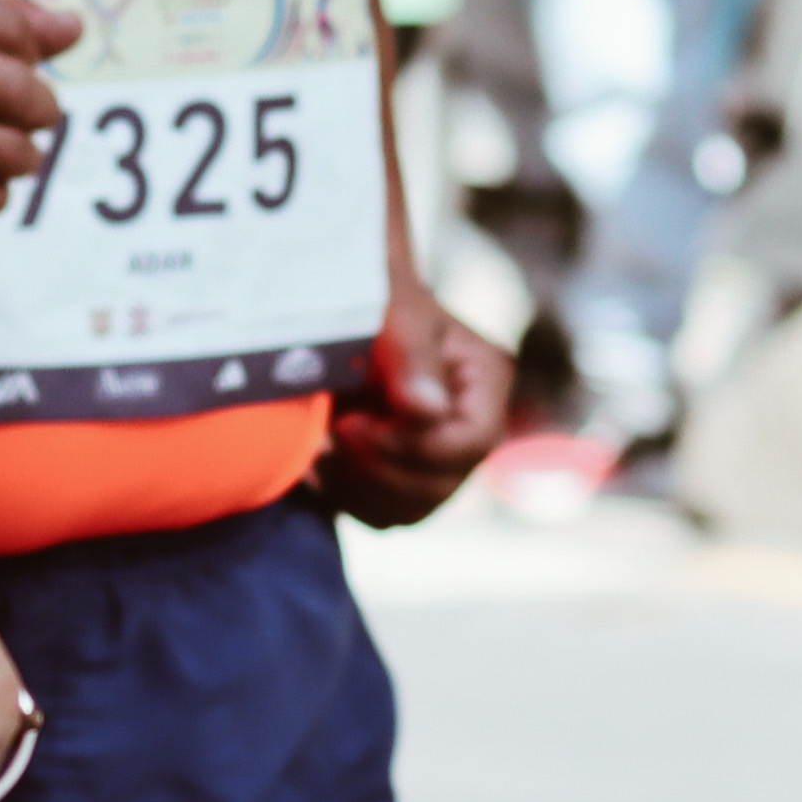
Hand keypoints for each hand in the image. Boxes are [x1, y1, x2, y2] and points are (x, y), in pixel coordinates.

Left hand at [314, 264, 512, 524]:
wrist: (331, 295)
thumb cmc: (366, 289)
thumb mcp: (391, 309)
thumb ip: (411, 355)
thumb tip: (428, 412)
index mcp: (485, 381)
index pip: (470, 443)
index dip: (411, 447)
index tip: (352, 424)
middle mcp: (470, 425)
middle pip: (440, 486)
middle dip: (377, 469)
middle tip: (329, 433)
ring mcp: (435, 455)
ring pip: (408, 510)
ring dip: (355, 486)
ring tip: (318, 445)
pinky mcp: (397, 472)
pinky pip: (378, 512)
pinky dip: (343, 495)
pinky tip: (316, 459)